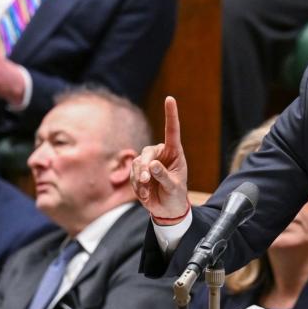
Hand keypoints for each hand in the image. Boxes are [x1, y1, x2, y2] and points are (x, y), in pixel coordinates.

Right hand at [132, 96, 190, 221]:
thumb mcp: (174, 187)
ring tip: (147, 191)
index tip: (170, 98)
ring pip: (137, 164)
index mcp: (174, 152)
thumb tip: (152, 165)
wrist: (167, 209)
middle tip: (145, 179)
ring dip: (140, 179)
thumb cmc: (175, 196)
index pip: (172, 131)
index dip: (171, 115)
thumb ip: (164, 176)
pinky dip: (137, 187)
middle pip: (147, 152)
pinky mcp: (138, 172)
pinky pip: (132, 176)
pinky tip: (146, 195)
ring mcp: (148, 162)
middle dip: (144, 166)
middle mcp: (160, 154)